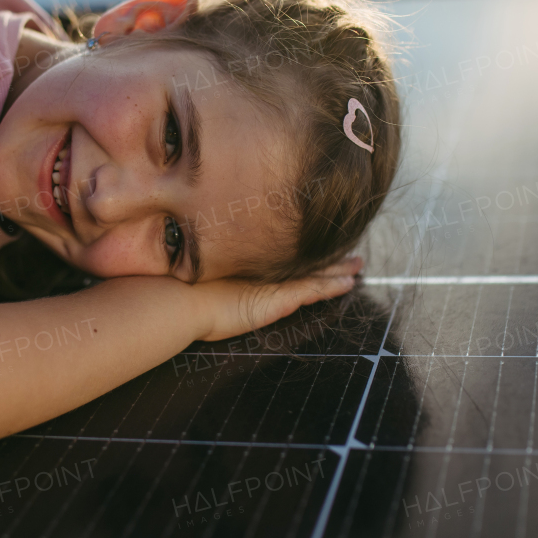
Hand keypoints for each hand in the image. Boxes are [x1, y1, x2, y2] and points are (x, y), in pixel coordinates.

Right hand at [190, 256, 362, 342]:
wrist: (180, 299)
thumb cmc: (182, 288)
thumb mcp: (200, 272)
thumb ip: (212, 261)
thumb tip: (207, 247)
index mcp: (246, 261)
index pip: (282, 252)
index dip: (302, 247)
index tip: (317, 238)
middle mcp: (262, 267)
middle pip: (302, 258)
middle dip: (325, 254)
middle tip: (346, 248)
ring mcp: (271, 282)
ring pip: (313, 272)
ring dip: (337, 269)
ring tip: (357, 265)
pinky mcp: (279, 299)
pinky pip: (312, 290)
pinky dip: (331, 287)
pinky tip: (348, 284)